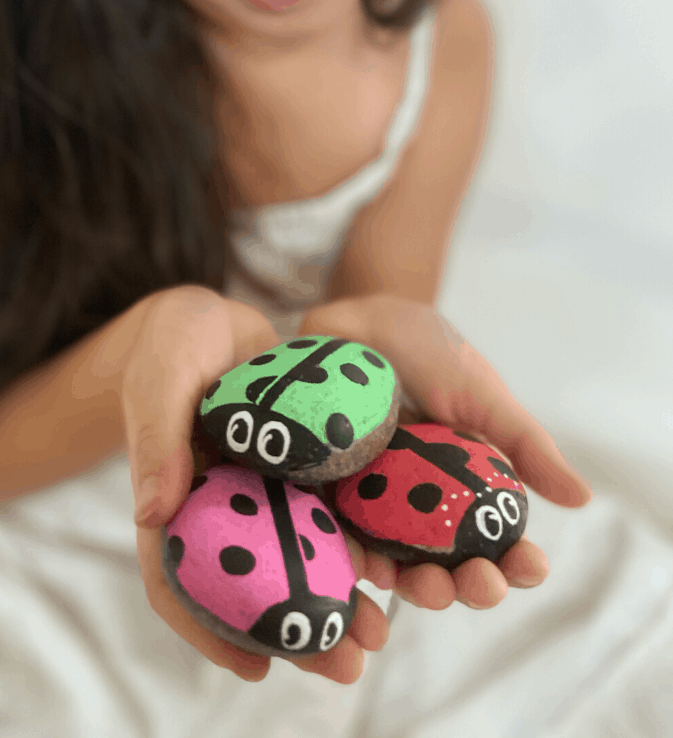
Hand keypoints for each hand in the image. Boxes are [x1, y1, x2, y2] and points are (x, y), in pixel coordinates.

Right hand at [123, 287, 390, 685]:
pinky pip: (329, 512)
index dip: (209, 630)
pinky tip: (393, 567)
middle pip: (250, 585)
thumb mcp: (160, 377)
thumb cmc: (174, 341)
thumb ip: (157, 439)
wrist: (217, 312)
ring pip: (298, 559)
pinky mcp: (301, 468)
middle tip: (348, 669)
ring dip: (337, 601)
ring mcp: (263, 491)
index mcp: (174, 501)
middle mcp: (221, 508)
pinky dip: (354, 542)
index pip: (177, 580)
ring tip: (381, 634)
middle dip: (297, 632)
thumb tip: (150, 515)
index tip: (255, 669)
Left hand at [298, 293, 592, 613]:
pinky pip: (336, 536)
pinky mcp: (325, 494)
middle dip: (468, 587)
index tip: (531, 567)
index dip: (516, 563)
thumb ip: (523, 443)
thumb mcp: (480, 395)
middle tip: (482, 585)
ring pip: (395, 564)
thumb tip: (581, 498)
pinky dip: (350, 557)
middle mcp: (419, 506)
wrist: (360, 319)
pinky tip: (364, 566)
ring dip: (415, 587)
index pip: (495, 540)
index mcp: (464, 488)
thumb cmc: (428, 354)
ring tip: (427, 585)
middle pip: (447, 566)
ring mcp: (371, 504)